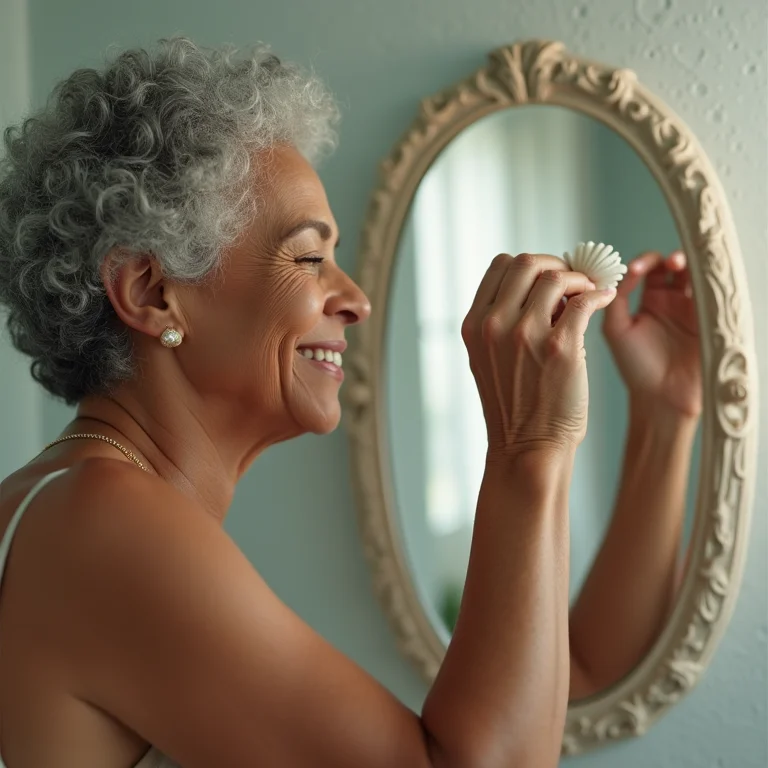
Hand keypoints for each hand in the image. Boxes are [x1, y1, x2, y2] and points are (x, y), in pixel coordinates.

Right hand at [462, 253, 615, 460]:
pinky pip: (585, 301)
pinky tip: (604, 300)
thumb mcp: (489, 357)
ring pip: (557, 276)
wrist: (527, 448)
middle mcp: (494, 325)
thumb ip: (503, 320)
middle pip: (527, 262)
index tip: (547, 278)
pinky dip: (599, 294)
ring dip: (579, 279)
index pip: (500, 265)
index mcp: (474, 324)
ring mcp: (526, 334)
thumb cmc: (514, 405)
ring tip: (589, 292)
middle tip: (573, 279)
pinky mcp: (561, 347)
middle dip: (555, 264)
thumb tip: (545, 284)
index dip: (529, 265)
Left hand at [603, 250, 700, 419]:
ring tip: (678, 265)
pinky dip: (703, 279)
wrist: (662, 395)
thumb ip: (616, 300)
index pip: (644, 269)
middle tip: (663, 264)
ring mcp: (690, 308)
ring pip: (693, 274)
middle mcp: (669, 300)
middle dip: (666, 259)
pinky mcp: (707, 316)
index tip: (633, 269)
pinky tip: (694, 277)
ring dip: (687, 264)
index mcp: (646, 301)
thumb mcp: (615, 330)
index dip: (640, 263)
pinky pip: (709, 291)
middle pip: (671, 266)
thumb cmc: (635, 366)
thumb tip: (623, 273)